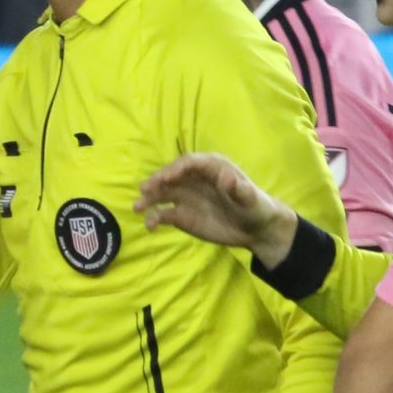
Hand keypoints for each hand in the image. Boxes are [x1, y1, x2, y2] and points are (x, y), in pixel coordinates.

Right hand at [136, 154, 297, 265]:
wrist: (254, 229)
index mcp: (210, 167)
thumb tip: (227, 179)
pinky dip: (155, 218)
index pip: (189, 163)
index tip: (166, 178)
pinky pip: (164, 214)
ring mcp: (185, 196)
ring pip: (163, 193)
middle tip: (145, 189)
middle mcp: (193, 178)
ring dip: (149, 199)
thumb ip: (239, 189)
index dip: (176, 168)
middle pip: (171, 176)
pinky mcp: (181, 215)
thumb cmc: (255, 207)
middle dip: (158, 181)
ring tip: (137, 207)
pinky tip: (150, 226)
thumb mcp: (250, 198)